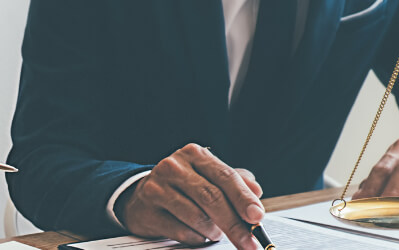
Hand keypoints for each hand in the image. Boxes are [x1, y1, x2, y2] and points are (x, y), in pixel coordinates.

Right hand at [116, 144, 264, 249]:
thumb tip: (256, 193)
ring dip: (214, 231)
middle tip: (248, 241)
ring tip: (216, 232)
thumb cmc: (183, 187)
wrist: (141, 197)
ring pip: (197, 217)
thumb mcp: (208, 177)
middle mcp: (174, 167)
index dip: (243, 198)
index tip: (257, 216)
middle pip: (211, 197)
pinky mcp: (148, 210)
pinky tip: (198, 234)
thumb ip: (235, 182)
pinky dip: (197, 238)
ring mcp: (158, 188)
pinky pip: (182, 231)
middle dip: (234, 223)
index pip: (225, 176)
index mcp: (194, 155)